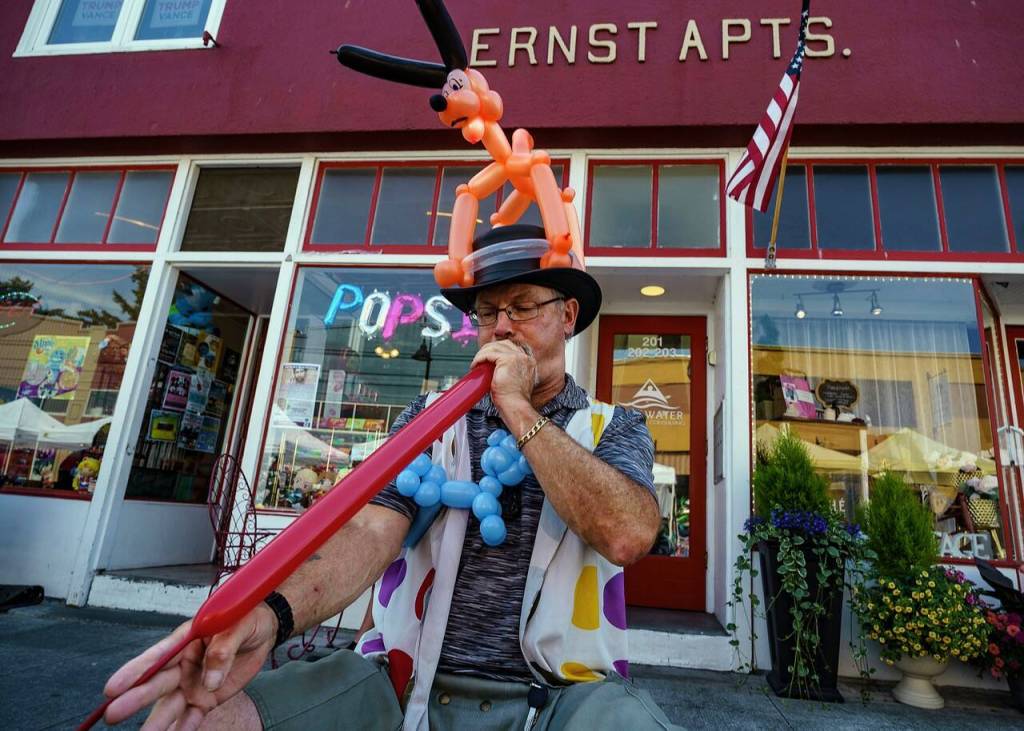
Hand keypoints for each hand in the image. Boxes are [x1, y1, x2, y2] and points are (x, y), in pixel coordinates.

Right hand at [103, 603, 277, 729]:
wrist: (264, 630)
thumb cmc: (246, 618)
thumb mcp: (239, 623)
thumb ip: (223, 648)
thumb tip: (210, 679)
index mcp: (187, 639)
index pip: (159, 656)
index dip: (136, 670)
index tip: (113, 687)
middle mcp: (184, 663)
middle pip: (158, 683)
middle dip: (135, 699)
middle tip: (113, 714)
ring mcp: (193, 682)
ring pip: (171, 705)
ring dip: (157, 721)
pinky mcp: (206, 698)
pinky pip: (193, 716)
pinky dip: (184, 727)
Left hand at [471, 340, 536, 421]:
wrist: (516, 407)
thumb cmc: (513, 402)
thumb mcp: (511, 383)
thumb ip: (506, 373)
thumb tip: (491, 370)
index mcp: (528, 362)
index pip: (512, 348)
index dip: (498, 350)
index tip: (488, 358)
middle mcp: (525, 357)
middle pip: (503, 344)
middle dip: (489, 349)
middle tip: (480, 360)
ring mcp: (518, 357)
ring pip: (494, 347)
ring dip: (482, 354)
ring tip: (476, 364)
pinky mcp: (508, 359)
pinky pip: (489, 353)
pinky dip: (479, 358)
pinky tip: (475, 365)